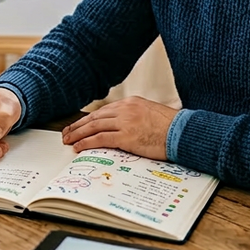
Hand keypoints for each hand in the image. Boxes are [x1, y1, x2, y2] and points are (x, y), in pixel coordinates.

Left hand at [61, 96, 178, 158]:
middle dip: (78, 126)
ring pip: (94, 127)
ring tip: (68, 140)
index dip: (88, 119)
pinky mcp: (126, 136)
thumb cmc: (172, 127)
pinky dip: (87, 143)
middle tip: (67, 133)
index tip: (80, 125)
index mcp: (131, 103)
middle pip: (95, 117)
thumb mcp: (151, 114)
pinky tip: (79, 147)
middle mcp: (126, 109)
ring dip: (78, 134)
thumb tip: (123, 127)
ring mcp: (125, 122)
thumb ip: (135, 117)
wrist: (183, 132)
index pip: (103, 111)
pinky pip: (100, 139)